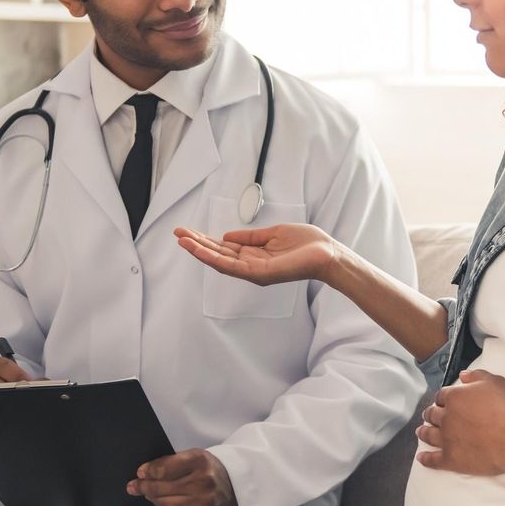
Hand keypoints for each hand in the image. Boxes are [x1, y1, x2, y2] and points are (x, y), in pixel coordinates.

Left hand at [127, 448, 237, 505]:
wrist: (236, 487)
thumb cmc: (210, 469)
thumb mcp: (194, 456)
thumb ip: (171, 462)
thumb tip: (143, 474)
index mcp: (199, 461)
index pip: (164, 469)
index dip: (148, 471)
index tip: (140, 473)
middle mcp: (202, 481)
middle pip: (161, 487)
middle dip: (144, 487)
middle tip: (135, 486)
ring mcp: (203, 502)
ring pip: (164, 503)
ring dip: (153, 499)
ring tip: (150, 494)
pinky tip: (166, 504)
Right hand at [174, 224, 339, 285]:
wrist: (327, 254)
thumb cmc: (306, 244)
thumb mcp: (273, 234)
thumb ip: (250, 237)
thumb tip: (226, 236)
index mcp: (253, 256)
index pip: (224, 248)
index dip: (205, 240)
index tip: (188, 231)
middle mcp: (250, 266)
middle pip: (218, 255)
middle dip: (197, 244)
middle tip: (177, 233)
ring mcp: (253, 272)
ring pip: (220, 261)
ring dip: (200, 251)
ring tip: (182, 241)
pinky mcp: (259, 274)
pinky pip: (232, 266)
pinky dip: (214, 258)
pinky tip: (200, 250)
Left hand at [415, 369, 504, 476]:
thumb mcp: (495, 382)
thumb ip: (476, 376)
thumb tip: (463, 375)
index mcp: (455, 397)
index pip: (442, 396)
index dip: (442, 398)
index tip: (441, 401)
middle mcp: (446, 417)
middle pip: (432, 414)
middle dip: (430, 414)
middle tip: (428, 415)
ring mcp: (446, 439)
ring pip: (429, 435)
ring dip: (423, 432)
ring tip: (420, 432)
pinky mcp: (451, 459)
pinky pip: (433, 459)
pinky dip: (426, 459)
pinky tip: (421, 458)